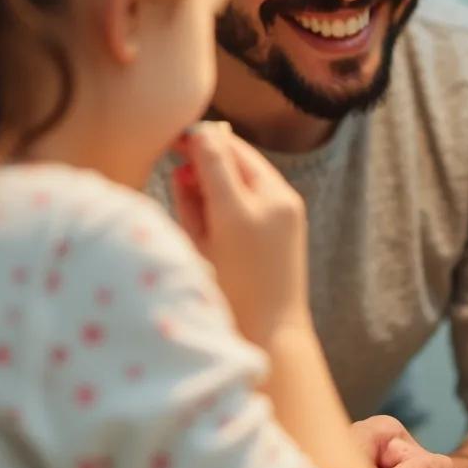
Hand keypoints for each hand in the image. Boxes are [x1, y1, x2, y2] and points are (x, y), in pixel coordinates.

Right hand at [172, 121, 310, 345]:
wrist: (272, 328)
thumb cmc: (225, 293)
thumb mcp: (197, 243)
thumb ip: (189, 197)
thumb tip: (186, 163)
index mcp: (240, 210)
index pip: (215, 150)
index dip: (192, 139)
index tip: (171, 140)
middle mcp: (272, 200)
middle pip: (237, 153)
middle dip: (209, 151)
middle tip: (181, 158)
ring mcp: (290, 205)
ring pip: (251, 165)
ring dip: (226, 166)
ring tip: (199, 187)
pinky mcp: (296, 213)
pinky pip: (264, 182)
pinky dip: (242, 182)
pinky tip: (223, 201)